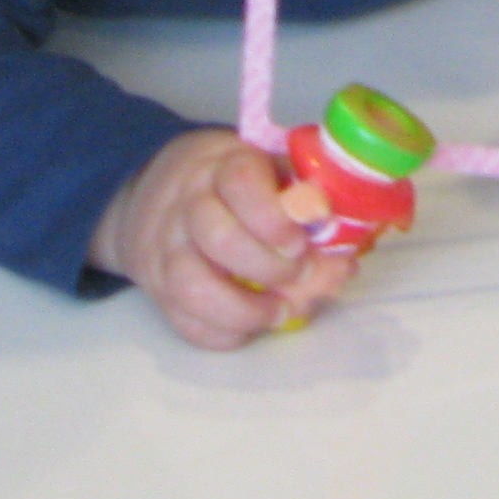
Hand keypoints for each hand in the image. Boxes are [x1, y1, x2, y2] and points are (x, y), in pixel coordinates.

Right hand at [92, 127, 355, 349]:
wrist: (160, 190)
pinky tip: (249, 327)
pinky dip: (220, 333)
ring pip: (191, 285)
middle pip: (218, 238)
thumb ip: (306, 204)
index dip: (273, 217)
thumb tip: (342, 256)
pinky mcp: (156, 286)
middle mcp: (188, 204)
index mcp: (224, 165)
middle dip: (268, 267)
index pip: (240, 182)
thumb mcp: (270, 170)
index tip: (300, 242)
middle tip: (300, 273)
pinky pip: (181, 320)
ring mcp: (166, 247)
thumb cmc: (237, 183)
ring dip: (243, 310)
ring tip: (279, 312)